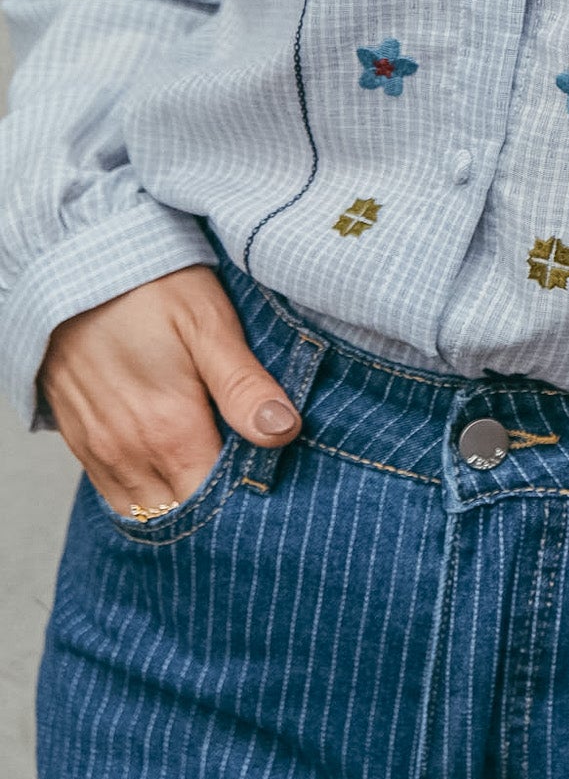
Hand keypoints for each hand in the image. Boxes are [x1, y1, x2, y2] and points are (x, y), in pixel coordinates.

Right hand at [38, 264, 302, 516]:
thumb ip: (243, 384)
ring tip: (213, 473)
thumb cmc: (149, 288)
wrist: (74, 264)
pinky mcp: (82, 442)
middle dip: (217, 506)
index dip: (248, 497)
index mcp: (170, 431)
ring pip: (146, 511)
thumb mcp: (207, 323)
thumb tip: (284, 431)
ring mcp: (101, 452)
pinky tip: (172, 466)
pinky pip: (116, 494)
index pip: (217, 502)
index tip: (274, 479)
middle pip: (182, 513)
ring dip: (180, 502)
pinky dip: (147, 493)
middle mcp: (130, 454)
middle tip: (250, 479)